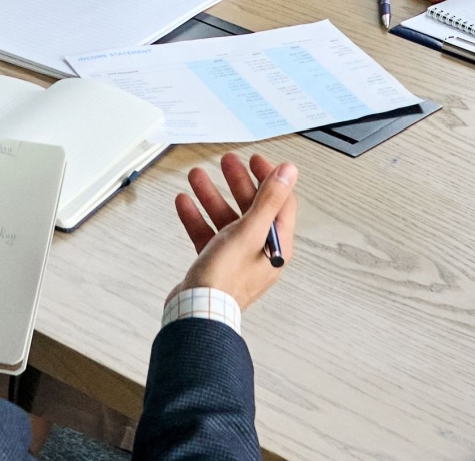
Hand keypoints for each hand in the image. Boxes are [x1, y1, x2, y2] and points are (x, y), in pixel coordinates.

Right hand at [171, 152, 297, 311]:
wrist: (196, 313)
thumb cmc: (225, 280)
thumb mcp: (249, 231)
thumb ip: (269, 200)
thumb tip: (289, 172)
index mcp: (275, 244)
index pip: (280, 202)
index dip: (269, 177)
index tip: (254, 160)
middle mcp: (258, 250)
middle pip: (252, 207)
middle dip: (237, 181)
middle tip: (226, 162)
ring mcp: (236, 257)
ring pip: (226, 218)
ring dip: (211, 195)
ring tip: (196, 176)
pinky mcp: (215, 263)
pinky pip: (207, 233)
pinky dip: (196, 216)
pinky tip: (184, 202)